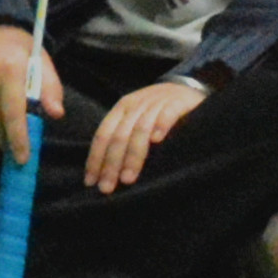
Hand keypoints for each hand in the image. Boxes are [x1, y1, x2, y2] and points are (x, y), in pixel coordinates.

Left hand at [81, 71, 205, 194]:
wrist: (186, 89)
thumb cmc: (156, 112)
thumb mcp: (135, 119)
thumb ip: (122, 137)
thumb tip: (101, 172)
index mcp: (122, 108)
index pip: (103, 134)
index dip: (95, 158)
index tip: (91, 183)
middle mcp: (137, 104)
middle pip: (120, 135)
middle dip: (111, 164)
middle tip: (107, 188)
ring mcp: (158, 101)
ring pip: (140, 129)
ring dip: (132, 155)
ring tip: (128, 179)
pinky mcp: (179, 101)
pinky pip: (168, 113)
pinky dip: (161, 125)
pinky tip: (157, 141)